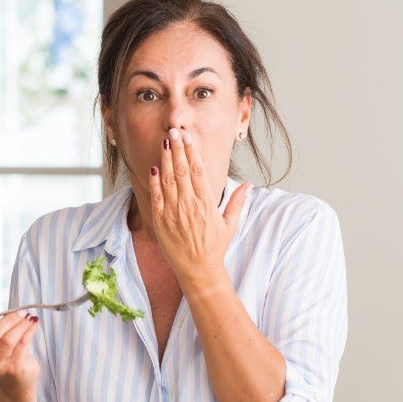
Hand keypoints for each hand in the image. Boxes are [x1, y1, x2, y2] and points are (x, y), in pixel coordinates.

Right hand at [0, 309, 39, 401]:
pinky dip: (28, 331)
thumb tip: (8, 312)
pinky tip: (33, 324)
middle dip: (9, 319)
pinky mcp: (11, 369)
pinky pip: (21, 345)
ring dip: (20, 324)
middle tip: (20, 312)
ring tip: (28, 317)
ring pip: (7, 340)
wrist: (15, 379)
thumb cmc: (4, 353)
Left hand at [148, 128, 250, 283]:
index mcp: (206, 203)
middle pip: (181, 170)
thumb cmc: (215, 248)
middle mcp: (189, 205)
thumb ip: (237, 203)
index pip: (198, 171)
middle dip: (177, 149)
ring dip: (166, 160)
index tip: (188, 137)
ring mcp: (173, 212)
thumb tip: (249, 185)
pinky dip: (154, 181)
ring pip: (168, 180)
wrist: (198, 270)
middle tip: (174, 131)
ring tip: (165, 142)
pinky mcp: (161, 221)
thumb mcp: (229, 225)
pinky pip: (156, 197)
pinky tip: (154, 167)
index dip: (192, 152)